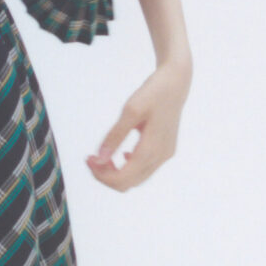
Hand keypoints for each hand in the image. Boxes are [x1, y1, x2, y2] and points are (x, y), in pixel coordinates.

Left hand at [86, 54, 190, 191]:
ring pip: (135, 179)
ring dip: (116, 172)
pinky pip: (144, 170)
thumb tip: (99, 159)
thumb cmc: (154, 92)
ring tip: (103, 155)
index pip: (122, 178)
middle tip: (92, 157)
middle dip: (106, 175)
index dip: (101, 174)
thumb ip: (115, 136)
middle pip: (127, 183)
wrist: (176, 82)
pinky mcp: (165, 151)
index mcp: (152, 149)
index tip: (88, 158)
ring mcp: (165, 155)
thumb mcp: (130, 110)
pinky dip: (128, 167)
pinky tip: (121, 153)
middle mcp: (160, 157)